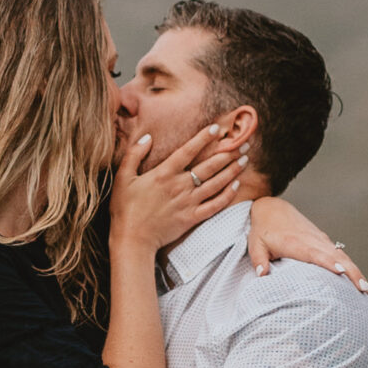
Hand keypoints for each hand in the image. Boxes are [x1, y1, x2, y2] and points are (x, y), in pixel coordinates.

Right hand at [110, 123, 245, 252]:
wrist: (132, 240)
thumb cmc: (125, 209)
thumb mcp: (123, 178)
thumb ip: (134, 154)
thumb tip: (147, 137)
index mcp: (163, 173)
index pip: (188, 150)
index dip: (203, 138)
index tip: (217, 128)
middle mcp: (179, 186)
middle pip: (209, 165)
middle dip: (228, 152)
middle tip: (242, 142)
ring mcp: (188, 202)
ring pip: (216, 183)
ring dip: (232, 170)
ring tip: (244, 159)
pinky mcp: (192, 218)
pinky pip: (215, 205)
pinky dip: (227, 195)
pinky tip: (236, 185)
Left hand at [246, 197, 367, 291]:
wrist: (271, 208)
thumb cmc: (262, 229)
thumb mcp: (255, 244)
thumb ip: (259, 259)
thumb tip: (262, 274)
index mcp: (296, 242)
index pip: (315, 253)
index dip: (328, 262)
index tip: (341, 272)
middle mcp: (312, 240)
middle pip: (336, 257)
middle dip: (352, 272)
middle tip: (364, 290)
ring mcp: (320, 239)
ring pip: (342, 256)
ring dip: (355, 271)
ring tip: (367, 290)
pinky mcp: (322, 240)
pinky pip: (339, 254)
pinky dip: (350, 266)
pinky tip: (358, 280)